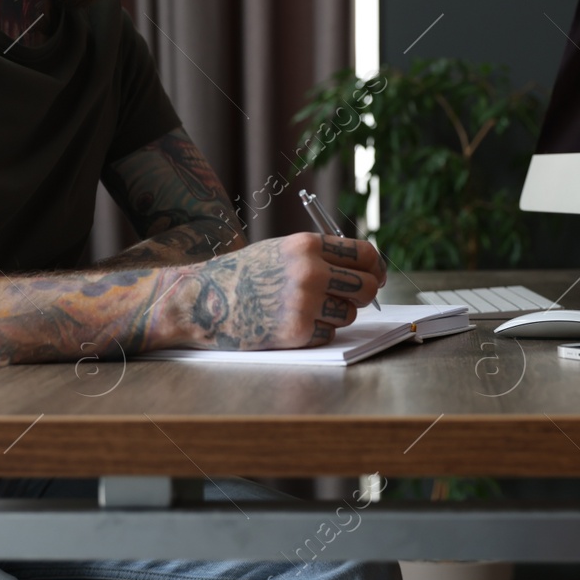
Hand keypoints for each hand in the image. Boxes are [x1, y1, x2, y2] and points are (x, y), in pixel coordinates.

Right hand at [161, 232, 385, 350]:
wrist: (203, 299)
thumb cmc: (244, 275)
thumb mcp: (281, 250)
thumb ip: (320, 256)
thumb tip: (364, 270)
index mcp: (307, 245)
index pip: (365, 254)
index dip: (375, 268)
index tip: (376, 276)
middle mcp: (309, 272)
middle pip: (366, 287)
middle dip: (363, 295)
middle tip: (351, 298)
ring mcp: (304, 303)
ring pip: (348, 314)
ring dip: (335, 315)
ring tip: (304, 308)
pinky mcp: (297, 332)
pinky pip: (327, 334)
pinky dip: (315, 332)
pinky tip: (289, 323)